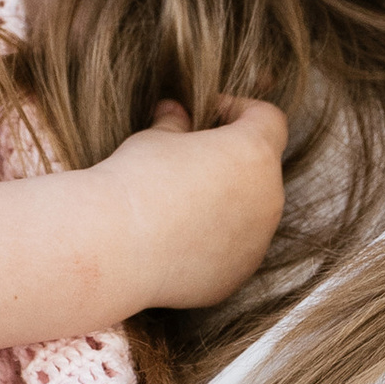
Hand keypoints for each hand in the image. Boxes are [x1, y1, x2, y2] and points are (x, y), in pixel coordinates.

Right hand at [98, 97, 289, 308]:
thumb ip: (176, 123)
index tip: (208, 115)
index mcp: (255, 153)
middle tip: (189, 159)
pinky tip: (175, 240)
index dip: (239, 110)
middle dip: (230, 160)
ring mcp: (257, 241)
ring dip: (224, 203)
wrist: (116, 246)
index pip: (268, 119)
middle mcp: (268, 198)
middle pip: (260, 168)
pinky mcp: (237, 274)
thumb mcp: (155, 138)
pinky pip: (233, 250)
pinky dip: (213, 241)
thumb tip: (176, 112)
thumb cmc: (138, 180)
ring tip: (179, 204)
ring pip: (250, 212)